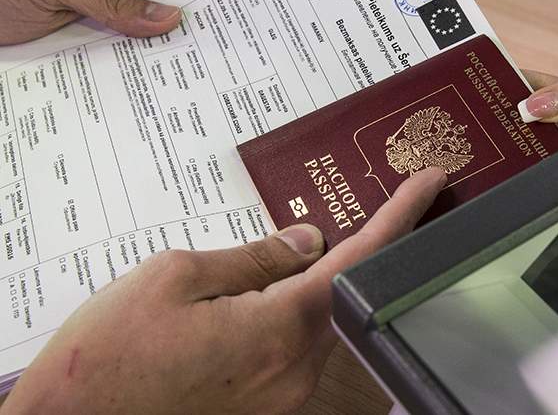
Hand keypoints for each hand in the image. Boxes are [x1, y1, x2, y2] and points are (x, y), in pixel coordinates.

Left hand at [0, 0, 250, 44]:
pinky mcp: (104, 54)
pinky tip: (189, 82)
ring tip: (241, 49)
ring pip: (168, 29)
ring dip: (200, 37)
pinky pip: (144, 60)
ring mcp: (116, 25)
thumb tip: (172, 19)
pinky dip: (166, 69)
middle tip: (268, 0)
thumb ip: (108, 0)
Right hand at [0, 168, 446, 414]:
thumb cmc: (107, 356)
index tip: (430, 184)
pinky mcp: (266, 411)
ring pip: (321, 324)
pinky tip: (266, 303)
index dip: (402, 215)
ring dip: (318, 288)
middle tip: (362, 210)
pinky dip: (294, 320)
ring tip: (291, 259)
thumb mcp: (174, 278)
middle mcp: (295, 369)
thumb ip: (254, 258)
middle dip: (355, 251)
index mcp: (280, 327)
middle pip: (345, 294)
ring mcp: (284, 398)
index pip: (360, 259)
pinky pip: (296, 353)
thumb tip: (307, 240)